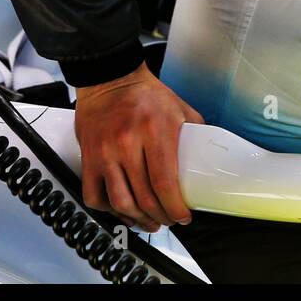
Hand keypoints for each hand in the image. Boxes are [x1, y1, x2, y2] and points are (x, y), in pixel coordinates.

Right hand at [74, 62, 203, 231]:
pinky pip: (94, 195)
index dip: (174, 207)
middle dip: (160, 217)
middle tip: (169, 220)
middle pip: (144, 197)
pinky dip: (108, 210)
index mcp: (154, 130)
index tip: (183, 216)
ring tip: (149, 222)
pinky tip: (122, 211)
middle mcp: (126, 142)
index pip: (164, 182)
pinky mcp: (88, 157)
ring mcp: (105, 152)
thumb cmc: (145, 94)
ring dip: (137, 219)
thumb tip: (211, 157)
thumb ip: (195, 133)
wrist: (109, 79)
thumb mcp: (179, 108)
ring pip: (120, 202)